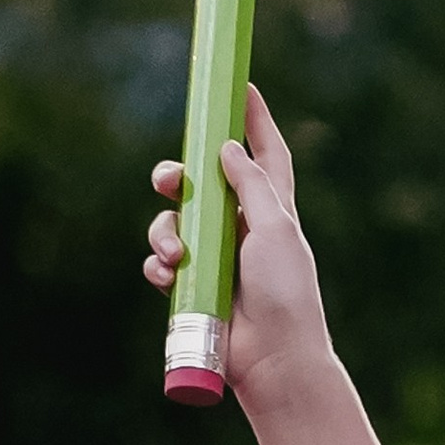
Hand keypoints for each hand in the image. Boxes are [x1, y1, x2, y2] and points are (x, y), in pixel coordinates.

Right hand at [141, 85, 330, 401]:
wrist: (274, 360)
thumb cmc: (285, 293)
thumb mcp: (276, 228)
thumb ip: (252, 184)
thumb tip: (228, 146)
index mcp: (272, 209)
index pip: (265, 154)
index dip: (254, 120)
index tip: (241, 84)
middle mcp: (243, 228)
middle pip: (200, 183)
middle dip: (176, 176)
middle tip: (170, 179)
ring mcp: (216, 257)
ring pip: (172, 221)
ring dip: (163, 229)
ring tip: (173, 252)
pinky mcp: (193, 286)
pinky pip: (161, 262)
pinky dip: (159, 264)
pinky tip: (168, 275)